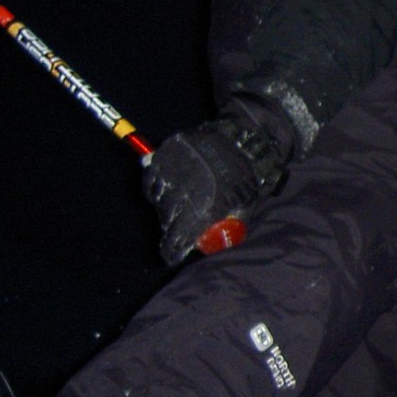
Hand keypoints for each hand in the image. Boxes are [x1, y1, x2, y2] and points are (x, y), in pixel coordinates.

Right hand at [144, 110, 287, 263]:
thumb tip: (210, 247)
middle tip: (179, 227)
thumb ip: (226, 230)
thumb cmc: (246, 179)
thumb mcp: (242, 209)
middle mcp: (185, 192)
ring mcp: (172, 173)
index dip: (172, 250)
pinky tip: (167, 189)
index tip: (171, 255)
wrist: (243, 141)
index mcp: (204, 208)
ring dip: (165, 207)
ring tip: (178, 205)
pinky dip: (155, 188)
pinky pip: (150, 181)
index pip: (178, 237)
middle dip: (172, 227)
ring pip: (158, 201)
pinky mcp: (165, 156)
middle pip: (166, 220)